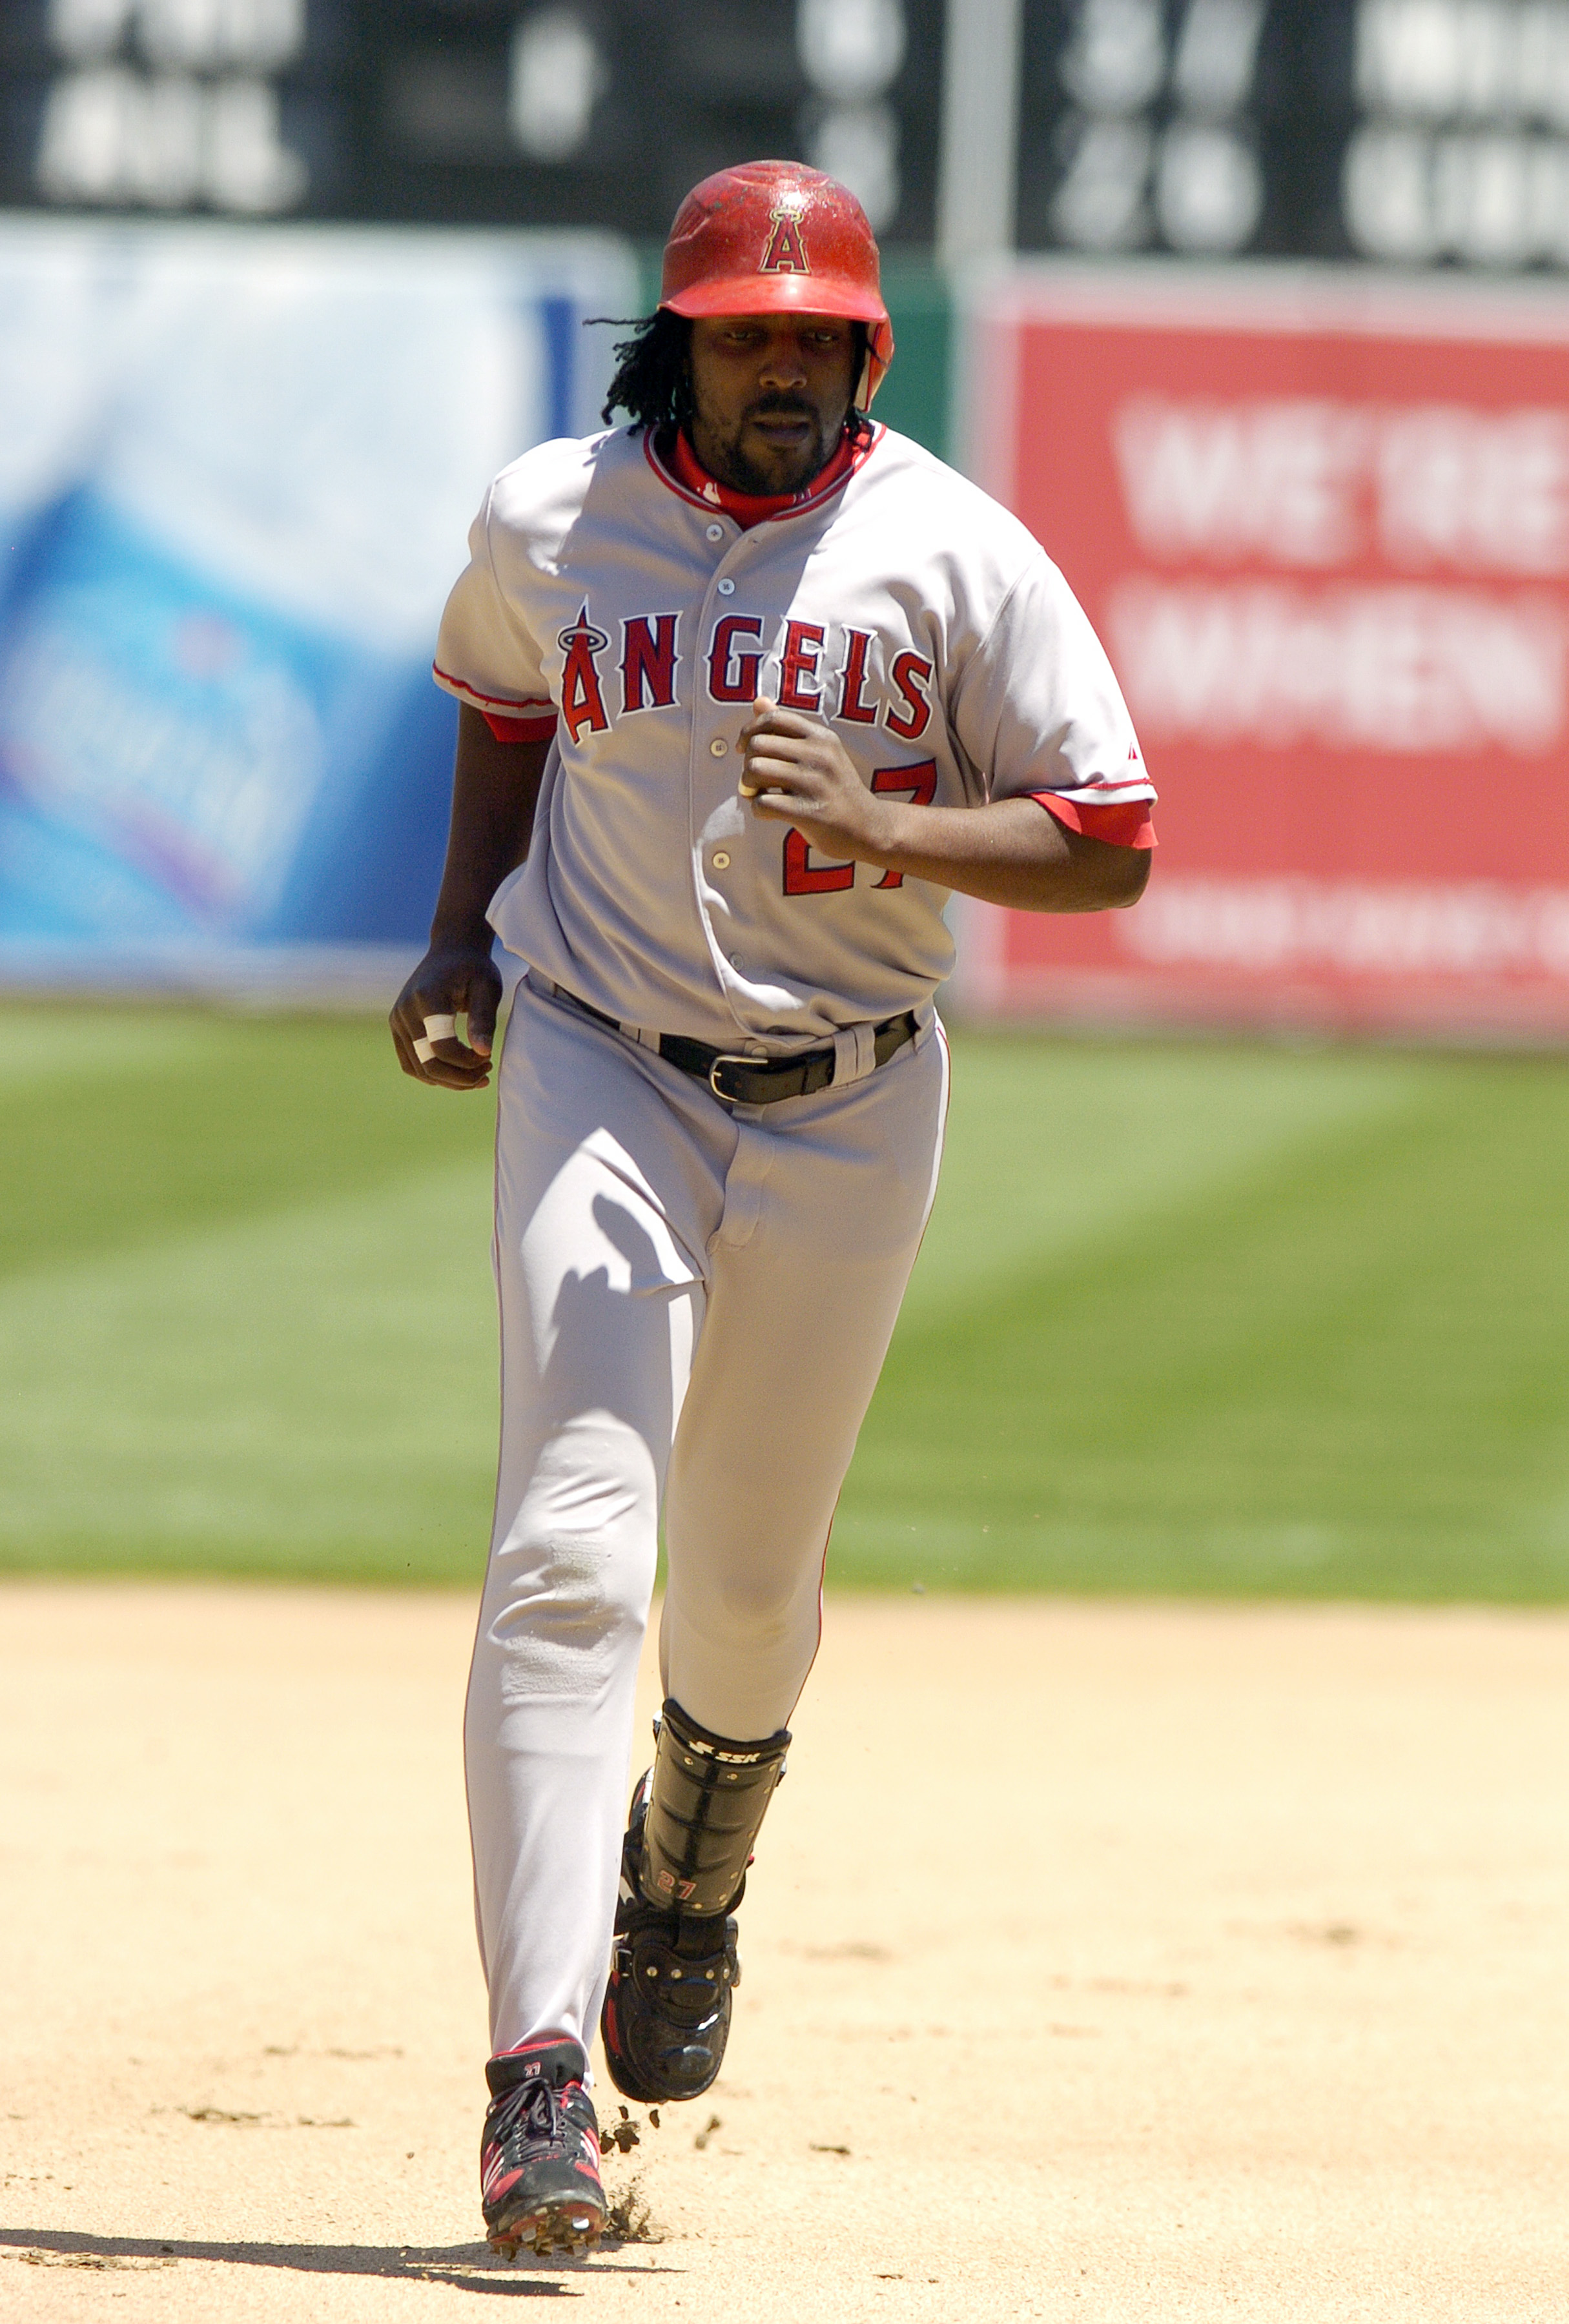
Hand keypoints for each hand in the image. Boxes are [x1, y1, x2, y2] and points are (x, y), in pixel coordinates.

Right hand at [389, 941, 502, 1089]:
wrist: (451, 952)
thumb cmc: (474, 969)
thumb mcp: (487, 988)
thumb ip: (484, 1020)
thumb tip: (483, 1053)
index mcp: (427, 998)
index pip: (442, 1047)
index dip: (468, 1062)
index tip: (489, 1057)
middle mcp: (406, 1011)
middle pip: (428, 1063)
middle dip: (460, 1078)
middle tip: (486, 1072)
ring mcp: (397, 1020)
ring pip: (418, 1069)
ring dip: (449, 1080)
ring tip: (477, 1074)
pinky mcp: (397, 1026)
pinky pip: (411, 1063)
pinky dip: (433, 1074)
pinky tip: (457, 1072)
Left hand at [738, 695, 891, 865]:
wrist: (867, 827)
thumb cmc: (835, 788)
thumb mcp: (820, 752)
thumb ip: (788, 728)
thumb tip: (758, 701)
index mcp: (821, 737)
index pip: (773, 718)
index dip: (749, 731)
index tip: (744, 748)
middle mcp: (819, 756)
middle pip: (758, 745)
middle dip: (747, 763)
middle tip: (755, 779)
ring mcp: (814, 784)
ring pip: (755, 771)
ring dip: (747, 786)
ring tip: (759, 794)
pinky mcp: (808, 813)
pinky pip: (762, 803)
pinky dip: (758, 809)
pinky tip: (769, 812)